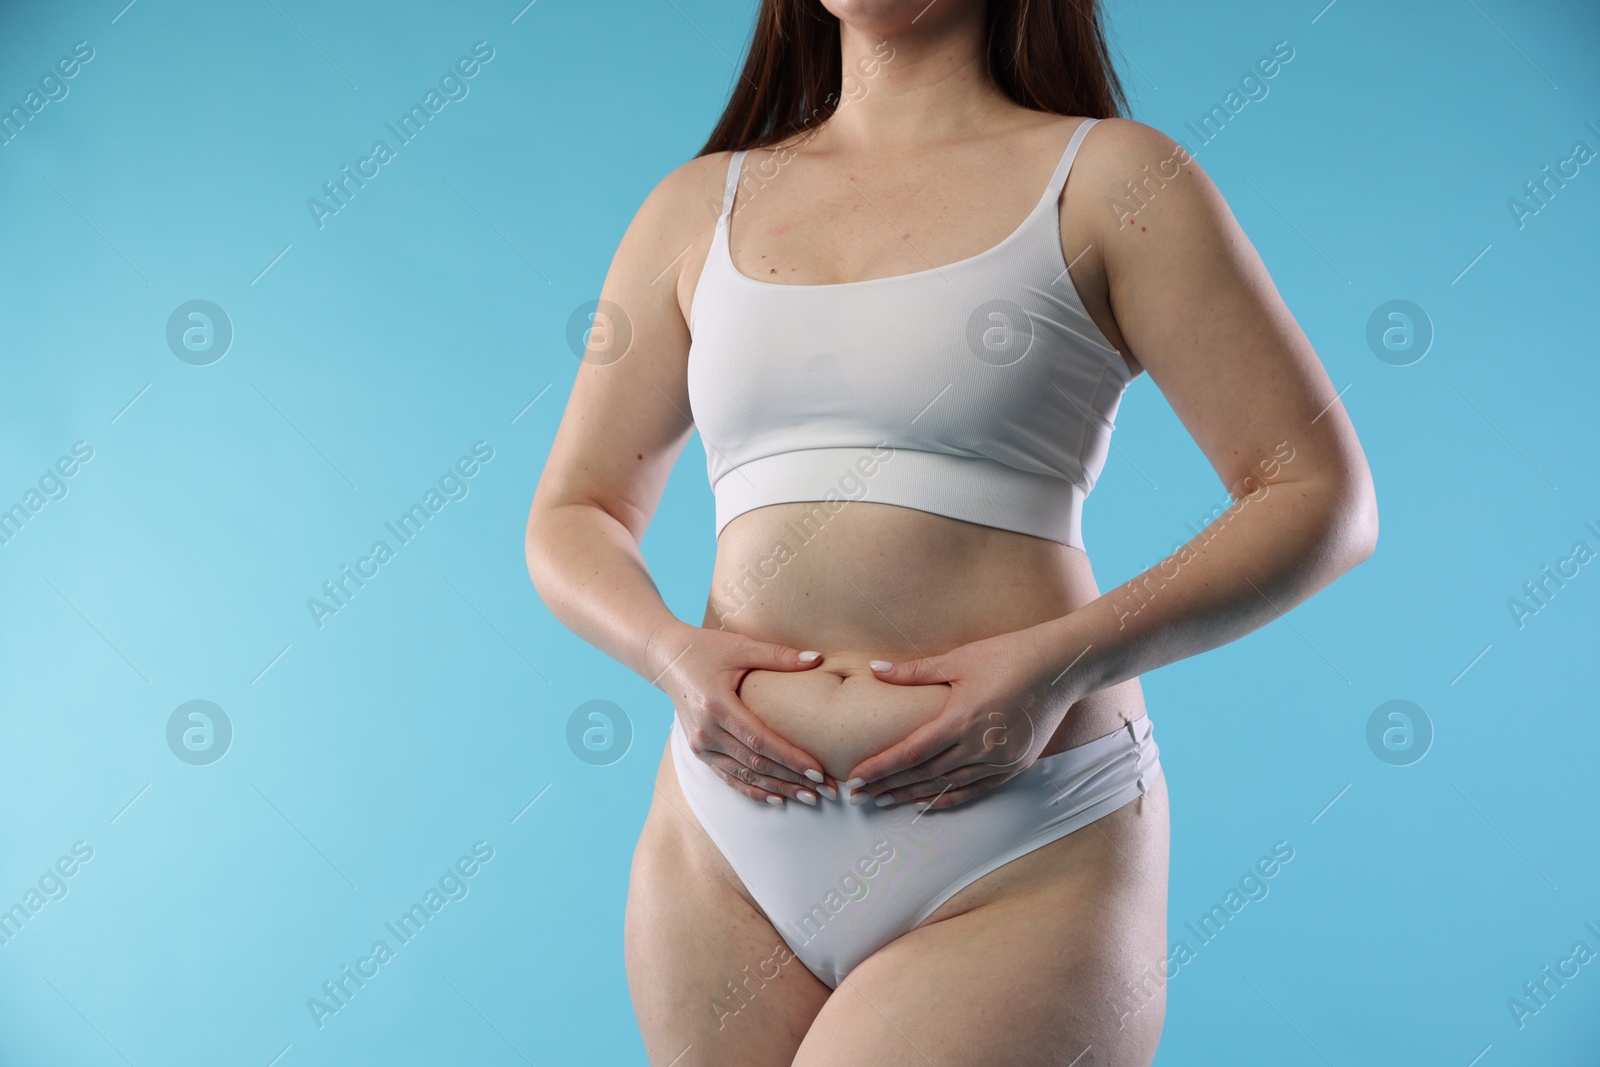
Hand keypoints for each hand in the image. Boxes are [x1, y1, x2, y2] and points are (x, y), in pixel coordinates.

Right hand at [648, 622, 834, 806]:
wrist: (667, 659)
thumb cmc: (706, 649)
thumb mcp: (741, 646)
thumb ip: (779, 656)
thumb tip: (817, 659)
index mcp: (717, 706)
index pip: (760, 741)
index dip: (790, 759)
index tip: (818, 771)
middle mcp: (706, 732)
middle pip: (755, 764)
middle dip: (792, 779)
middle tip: (825, 790)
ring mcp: (700, 746)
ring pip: (744, 776)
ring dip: (778, 789)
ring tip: (809, 797)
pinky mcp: (699, 751)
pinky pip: (729, 777)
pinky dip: (753, 790)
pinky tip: (777, 799)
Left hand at [843, 626, 1077, 811]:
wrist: (1059, 667)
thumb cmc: (1007, 656)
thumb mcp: (959, 659)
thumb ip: (915, 672)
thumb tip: (875, 671)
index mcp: (960, 718)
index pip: (911, 752)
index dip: (881, 767)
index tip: (856, 777)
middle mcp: (978, 745)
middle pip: (924, 774)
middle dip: (888, 785)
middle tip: (858, 796)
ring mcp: (999, 760)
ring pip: (947, 786)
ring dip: (913, 795)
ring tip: (885, 800)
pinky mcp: (1014, 766)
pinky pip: (975, 790)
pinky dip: (949, 798)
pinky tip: (928, 802)